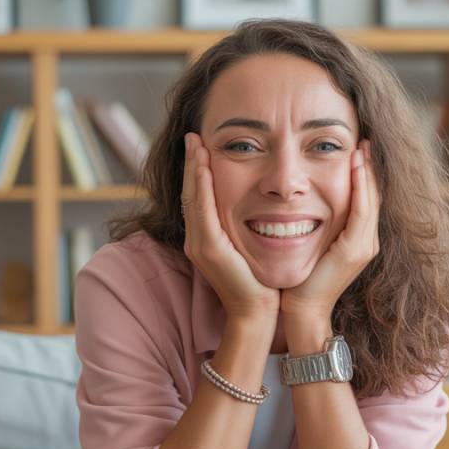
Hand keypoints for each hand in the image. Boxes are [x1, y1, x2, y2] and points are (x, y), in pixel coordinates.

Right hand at [181, 132, 280, 321]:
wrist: (257, 314)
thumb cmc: (259, 284)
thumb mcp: (249, 249)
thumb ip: (244, 229)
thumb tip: (257, 207)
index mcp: (205, 240)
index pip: (197, 198)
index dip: (196, 171)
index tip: (200, 146)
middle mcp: (196, 240)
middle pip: (189, 193)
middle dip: (191, 163)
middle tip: (194, 135)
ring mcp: (199, 245)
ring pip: (192, 197)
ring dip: (194, 168)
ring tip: (196, 143)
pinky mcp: (209, 249)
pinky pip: (202, 210)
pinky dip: (202, 185)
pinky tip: (204, 166)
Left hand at [280, 139, 380, 321]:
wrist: (302, 309)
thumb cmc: (301, 280)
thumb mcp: (314, 245)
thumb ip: (319, 226)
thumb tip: (306, 203)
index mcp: (358, 241)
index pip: (366, 201)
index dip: (364, 176)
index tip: (359, 151)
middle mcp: (367, 242)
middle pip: (373, 197)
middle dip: (369, 168)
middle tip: (365, 141)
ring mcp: (364, 247)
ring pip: (371, 201)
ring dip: (367, 172)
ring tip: (363, 148)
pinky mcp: (354, 250)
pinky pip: (361, 211)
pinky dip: (360, 188)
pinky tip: (356, 167)